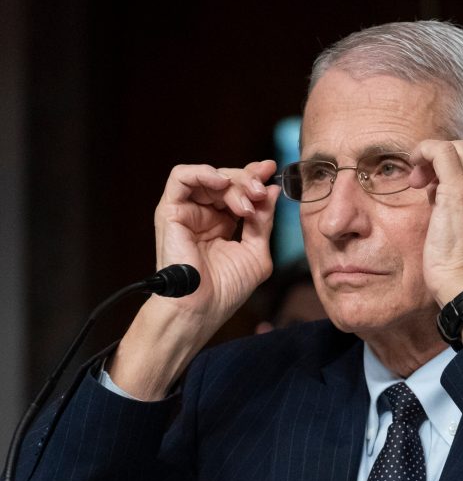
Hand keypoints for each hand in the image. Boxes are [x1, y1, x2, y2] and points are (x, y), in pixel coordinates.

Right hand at [153, 161, 280, 324]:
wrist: (201, 309)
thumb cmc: (226, 289)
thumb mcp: (256, 251)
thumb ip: (264, 221)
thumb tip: (272, 190)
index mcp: (223, 224)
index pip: (239, 190)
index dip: (255, 177)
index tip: (273, 171)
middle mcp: (204, 215)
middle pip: (227, 180)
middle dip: (249, 180)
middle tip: (261, 192)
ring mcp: (187, 212)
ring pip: (209, 176)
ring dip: (233, 182)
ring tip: (247, 201)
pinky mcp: (170, 211)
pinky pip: (181, 177)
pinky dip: (203, 173)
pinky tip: (223, 183)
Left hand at [409, 139, 462, 307]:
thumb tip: (438, 186)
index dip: (460, 163)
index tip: (437, 183)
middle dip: (447, 156)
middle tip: (424, 180)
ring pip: (459, 147)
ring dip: (433, 156)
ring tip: (418, 181)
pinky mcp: (461, 192)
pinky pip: (442, 152)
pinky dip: (425, 151)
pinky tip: (414, 167)